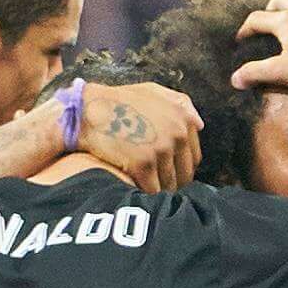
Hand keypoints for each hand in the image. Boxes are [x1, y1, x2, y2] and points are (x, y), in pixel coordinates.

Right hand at [74, 82, 201, 191]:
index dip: (181, 169)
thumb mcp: (153, 92)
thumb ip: (180, 104)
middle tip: (156, 187)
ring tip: (146, 193)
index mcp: (184, 118)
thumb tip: (200, 124)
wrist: (87, 111)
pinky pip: (152, 190)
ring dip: (158, 191)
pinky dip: (145, 194)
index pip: (194, 157)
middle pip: (185, 174)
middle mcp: (177, 133)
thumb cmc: (118, 101)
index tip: (168, 175)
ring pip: (169, 185)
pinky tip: (136, 192)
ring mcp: (161, 149)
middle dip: (172, 183)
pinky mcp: (143, 164)